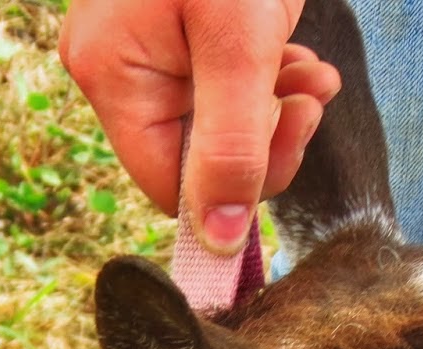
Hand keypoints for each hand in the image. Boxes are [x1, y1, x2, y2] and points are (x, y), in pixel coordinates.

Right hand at [60, 0, 341, 253]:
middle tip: (308, 97)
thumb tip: (219, 240)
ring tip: (312, 72)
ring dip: (274, 110)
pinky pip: (222, 88)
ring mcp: (145, 51)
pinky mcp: (178, 34)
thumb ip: (233, 142)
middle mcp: (115, 68)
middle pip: (193, 158)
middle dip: (262, 138)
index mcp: (110, 73)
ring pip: (215, 125)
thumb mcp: (241, 39)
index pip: (167, 184)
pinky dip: (267, 81)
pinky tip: (297, 55)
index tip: (289, 137)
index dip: (232, 184)